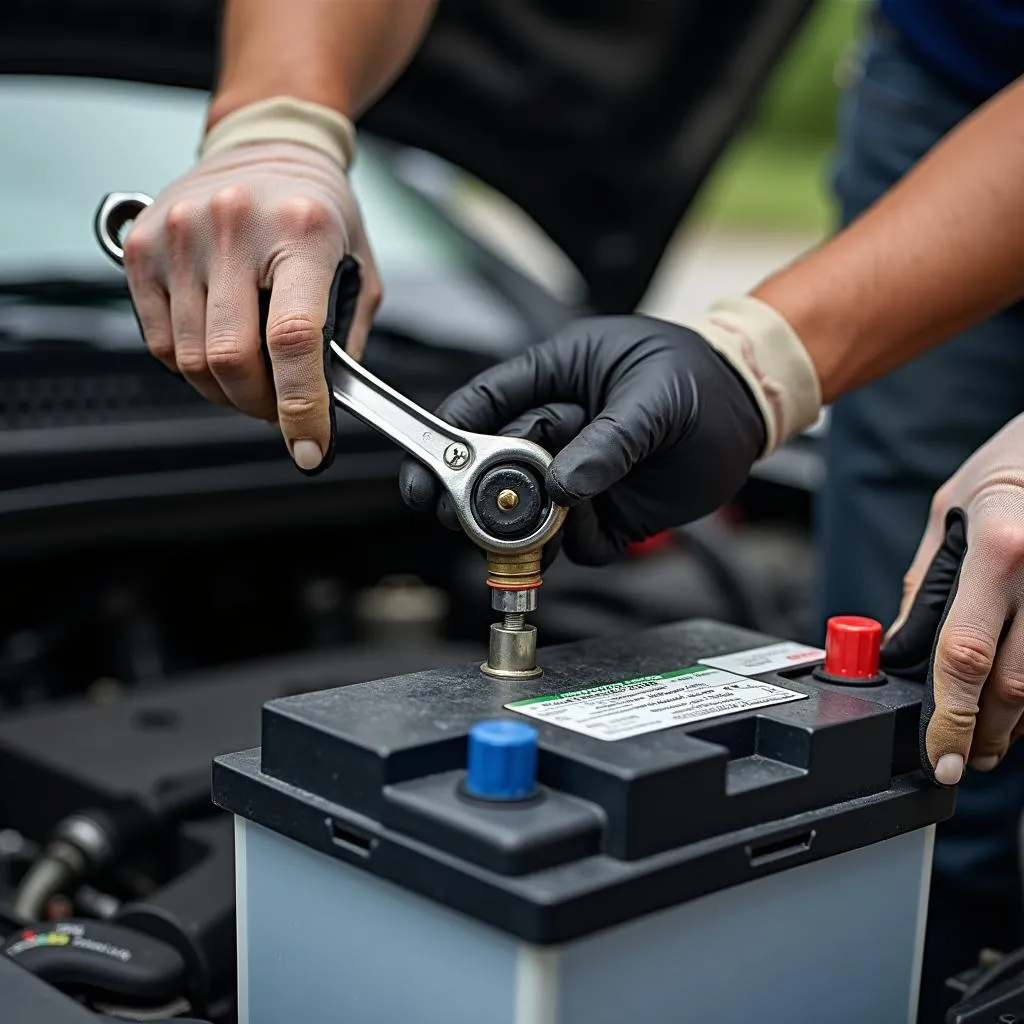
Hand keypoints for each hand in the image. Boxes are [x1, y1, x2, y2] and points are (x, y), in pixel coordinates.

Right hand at [122, 141, 380, 470]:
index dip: (301, 408)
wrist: (267, 146)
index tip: (310, 449)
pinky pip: (159, 342)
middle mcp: (234, 227)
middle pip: (231, 360)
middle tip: (281, 409)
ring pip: (190, 361)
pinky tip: (217, 348)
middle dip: (260, 406)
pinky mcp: (141, 247)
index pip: (292, 339)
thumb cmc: (318, 212)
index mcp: (301, 230)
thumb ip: (346, 341)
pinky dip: (190, 366)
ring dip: (226, 391)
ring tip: (254, 377)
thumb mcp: (360, 270)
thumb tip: (323, 409)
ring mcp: (180, 235)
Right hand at [398, 315, 766, 564]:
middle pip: (494, 467)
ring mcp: (579, 473)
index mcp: (556, 378)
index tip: (426, 471)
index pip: (485, 405)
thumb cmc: (696, 377)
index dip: (450, 438)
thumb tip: (562, 486)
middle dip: (476, 496)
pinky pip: (577, 540)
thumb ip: (608, 440)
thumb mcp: (654, 398)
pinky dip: (580, 543)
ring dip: (526, 531)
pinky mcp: (606, 511)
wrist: (746, 411)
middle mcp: (559, 430)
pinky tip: (602, 523)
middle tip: (463, 518)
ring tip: (538, 534)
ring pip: (529, 513)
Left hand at [882, 414, 1023, 785]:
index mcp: (999, 551)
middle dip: (983, 732)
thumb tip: (903, 643)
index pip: (964, 654)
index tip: (939, 754)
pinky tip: (1020, 703)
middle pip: (1013, 685)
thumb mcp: (950, 513)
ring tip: (989, 739)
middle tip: (963, 757)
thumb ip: (928, 584)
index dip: (949, 716)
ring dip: (1014, 723)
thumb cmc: (1012, 462)